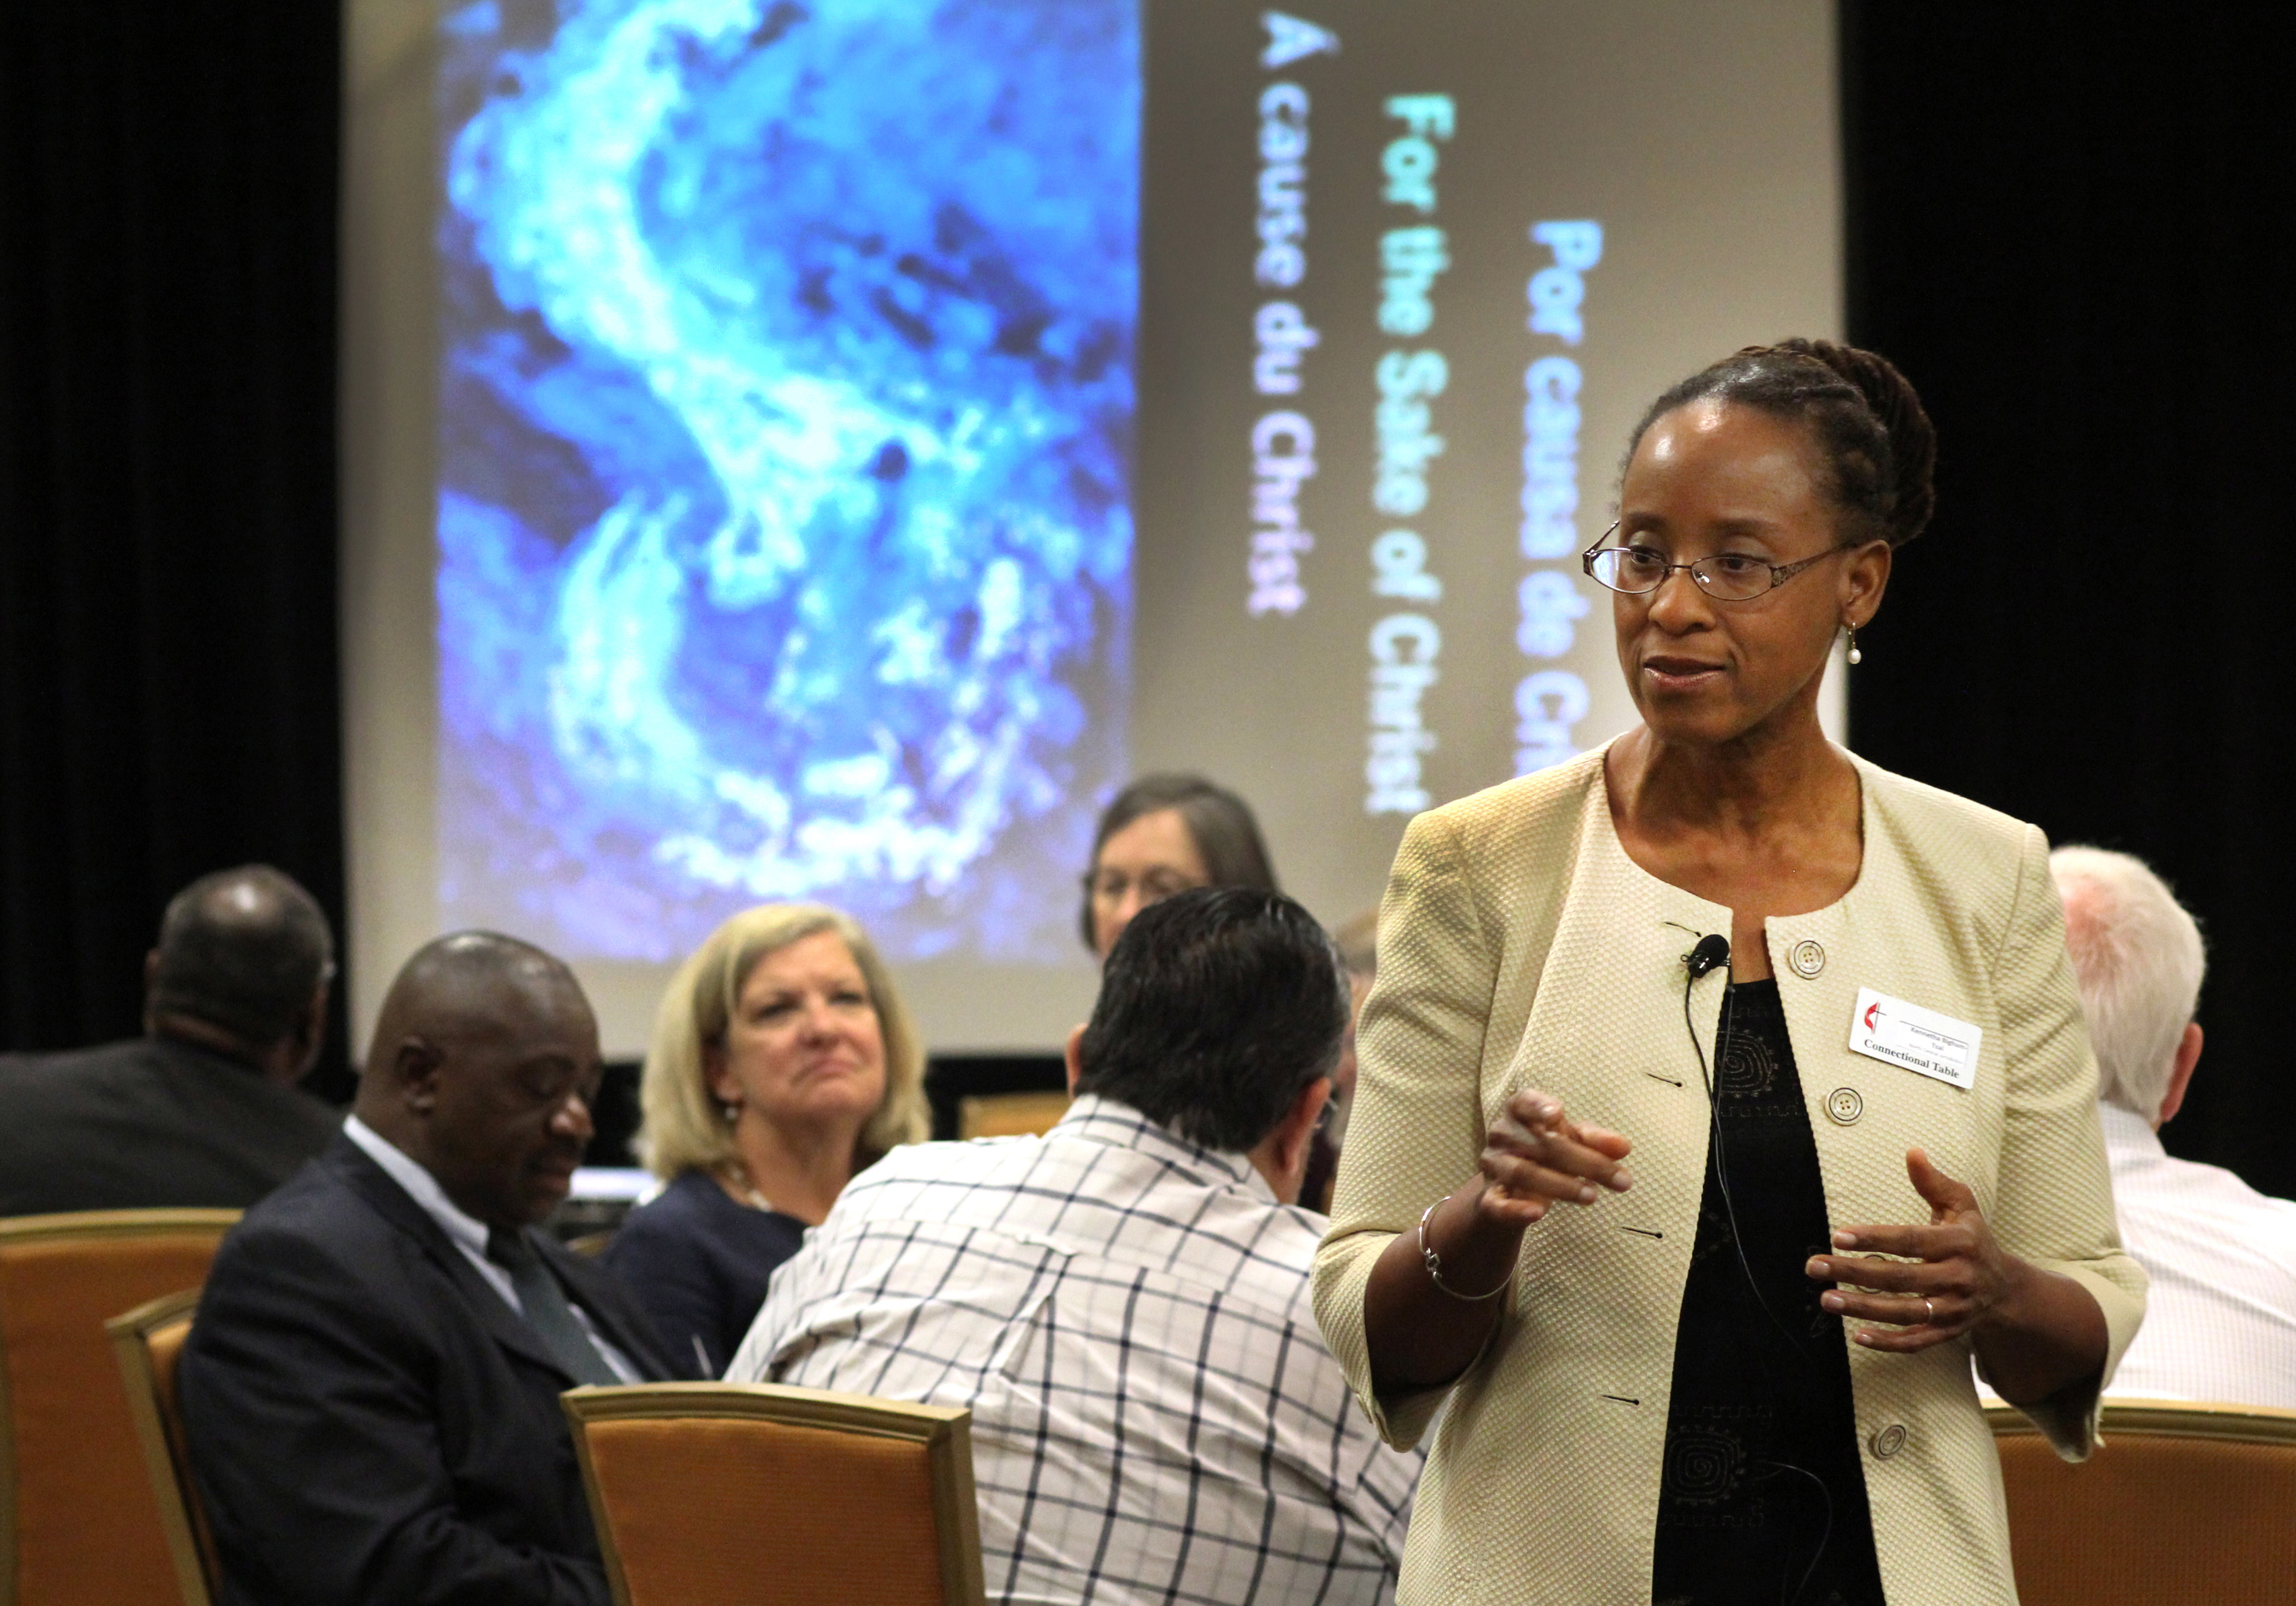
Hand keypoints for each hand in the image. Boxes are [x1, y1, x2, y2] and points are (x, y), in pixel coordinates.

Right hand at [1474, 1088, 1632, 1227]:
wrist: (1511, 1186)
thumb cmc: (1547, 1151)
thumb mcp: (1573, 1140)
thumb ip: (1596, 1141)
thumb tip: (1624, 1147)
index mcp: (1519, 1111)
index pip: (1524, 1102)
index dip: (1539, 1107)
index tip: (1558, 1114)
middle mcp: (1501, 1134)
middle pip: (1541, 1144)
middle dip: (1583, 1161)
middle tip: (1620, 1179)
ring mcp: (1493, 1165)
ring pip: (1522, 1172)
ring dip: (1560, 1185)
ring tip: (1592, 1195)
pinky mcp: (1489, 1197)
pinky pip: (1497, 1204)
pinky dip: (1516, 1210)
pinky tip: (1538, 1213)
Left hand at [1804, 1148, 2018, 1351]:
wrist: (2005, 1287)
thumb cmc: (1973, 1237)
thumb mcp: (1961, 1205)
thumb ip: (1934, 1182)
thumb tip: (1912, 1151)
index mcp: (1960, 1243)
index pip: (1910, 1240)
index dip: (1874, 1238)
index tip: (1838, 1235)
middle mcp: (1959, 1278)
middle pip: (1901, 1278)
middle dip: (1855, 1273)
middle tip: (1815, 1266)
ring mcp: (1954, 1309)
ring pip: (1906, 1313)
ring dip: (1864, 1308)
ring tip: (1826, 1299)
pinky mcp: (1949, 1333)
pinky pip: (1918, 1342)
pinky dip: (1889, 1342)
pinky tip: (1857, 1336)